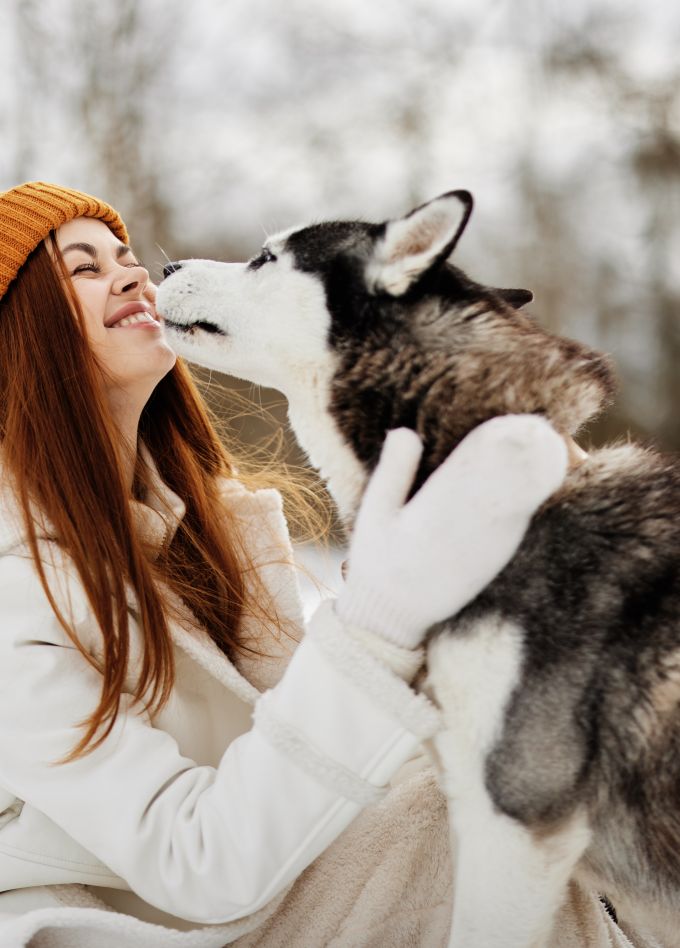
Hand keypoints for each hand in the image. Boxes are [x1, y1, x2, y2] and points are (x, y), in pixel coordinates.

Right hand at [335, 415, 567, 648]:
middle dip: (527, 454)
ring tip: (544, 444)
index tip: (514, 423)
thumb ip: (393, 473)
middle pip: (512, 482)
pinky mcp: (498, 559)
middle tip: (538, 428)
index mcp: (441, 512)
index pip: (480, 470)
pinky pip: (520, 521)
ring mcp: (491, 547)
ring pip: (522, 502)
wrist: (394, 615)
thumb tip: (406, 432)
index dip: (501, 444)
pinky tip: (534, 478)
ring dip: (533, 474)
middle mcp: (474, 529)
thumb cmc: (379, 562)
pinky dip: (528, 497)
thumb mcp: (375, 514)